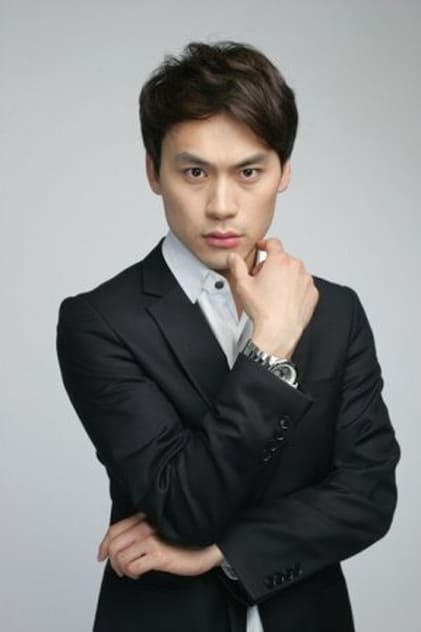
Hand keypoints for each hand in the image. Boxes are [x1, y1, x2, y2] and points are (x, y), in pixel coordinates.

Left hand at [97, 513, 223, 579]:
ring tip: (131, 571)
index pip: (114, 529)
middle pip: (114, 543)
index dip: (104, 544)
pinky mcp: (158, 553)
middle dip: (112, 560)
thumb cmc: (183, 540)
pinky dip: (132, 573)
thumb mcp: (158, 532)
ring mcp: (152, 538)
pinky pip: (132, 566)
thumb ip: (140, 532)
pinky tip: (140, 573)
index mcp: (144, 517)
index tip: (101, 555)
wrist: (205, 547)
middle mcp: (146, 524)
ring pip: (120, 556)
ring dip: (122, 569)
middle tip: (119, 568)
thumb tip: (117, 546)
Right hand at [228, 238, 318, 357]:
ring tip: (273, 292)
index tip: (262, 248)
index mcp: (279, 261)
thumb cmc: (263, 310)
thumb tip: (234, 258)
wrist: (278, 331)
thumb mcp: (242, 285)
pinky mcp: (312, 293)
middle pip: (283, 259)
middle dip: (272, 266)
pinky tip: (284, 299)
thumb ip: (237, 266)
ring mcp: (306, 280)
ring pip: (294, 272)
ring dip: (285, 277)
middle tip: (262, 279)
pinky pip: (303, 285)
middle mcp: (296, 267)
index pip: (273, 243)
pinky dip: (295, 289)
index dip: (265, 244)